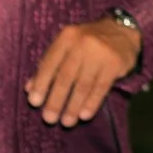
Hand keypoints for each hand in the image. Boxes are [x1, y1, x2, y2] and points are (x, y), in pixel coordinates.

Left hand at [26, 17, 141, 126]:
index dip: (41, 84)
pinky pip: (101, 87)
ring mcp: (100, 53)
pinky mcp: (115, 64)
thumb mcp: (67, 46)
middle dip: (56, 100)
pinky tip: (84, 115)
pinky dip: (92, 103)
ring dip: (73, 106)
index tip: (34, 103)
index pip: (50, 63)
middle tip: (49, 119)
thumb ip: (50, 65)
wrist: (123, 30)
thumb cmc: (89, 41)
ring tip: (66, 122)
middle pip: (66, 76)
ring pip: (83, 84)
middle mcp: (82, 43)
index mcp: (66, 38)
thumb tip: (29, 88)